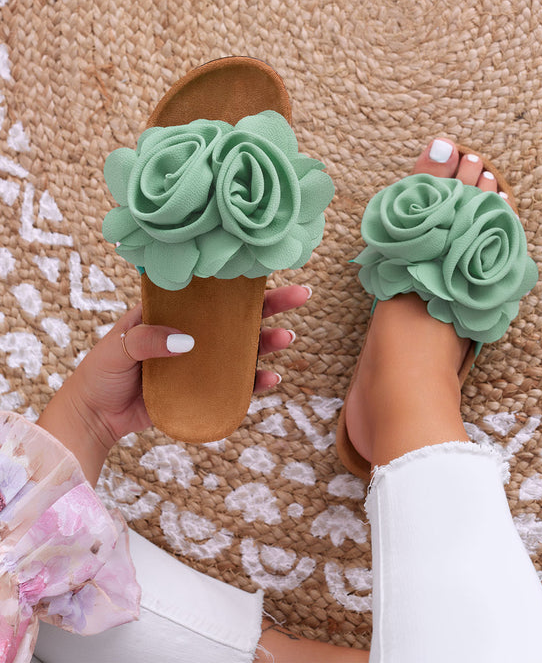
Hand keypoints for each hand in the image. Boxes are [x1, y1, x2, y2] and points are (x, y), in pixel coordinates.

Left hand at [38, 284, 309, 483]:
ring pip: (241, 348)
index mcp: (171, 313)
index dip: (239, 283)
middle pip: (236, 316)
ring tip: (287, 339)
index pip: (210, 292)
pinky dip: (253, 382)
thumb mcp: (119, 347)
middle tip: (300, 296)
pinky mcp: (200, 389)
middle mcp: (191, 333)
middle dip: (270, 307)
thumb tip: (188, 341)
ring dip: (267, 343)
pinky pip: (232, 383)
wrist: (93, 417)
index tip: (267, 271)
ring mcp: (198, 361)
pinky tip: (270, 379)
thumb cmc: (101, 372)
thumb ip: (150, 340)